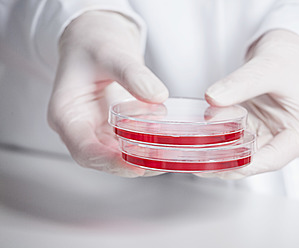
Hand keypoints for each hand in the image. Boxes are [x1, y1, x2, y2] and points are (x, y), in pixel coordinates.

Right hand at [47, 11, 168, 176]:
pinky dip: (146, 146)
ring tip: (167, 157)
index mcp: (66, 114)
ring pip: (117, 155)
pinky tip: (165, 144)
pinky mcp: (112, 125)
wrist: (96, 37)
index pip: (84, 150)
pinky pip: (128, 142)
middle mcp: (79, 127)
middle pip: (102, 158)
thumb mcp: (110, 52)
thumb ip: (131, 73)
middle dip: (131, 165)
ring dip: (141, 159)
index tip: (136, 166)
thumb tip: (157, 96)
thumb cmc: (93, 43)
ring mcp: (96, 127)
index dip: (109, 162)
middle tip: (160, 163)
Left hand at [198, 30, 298, 178]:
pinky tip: (202, 139)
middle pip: (256, 159)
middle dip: (226, 162)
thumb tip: (212, 99)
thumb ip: (240, 84)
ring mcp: (272, 134)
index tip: (217, 164)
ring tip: (194, 154)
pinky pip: (237, 138)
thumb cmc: (293, 57)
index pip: (273, 158)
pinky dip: (221, 138)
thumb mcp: (268, 67)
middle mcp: (290, 138)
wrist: (293, 48)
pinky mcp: (258, 127)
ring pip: (243, 151)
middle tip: (198, 163)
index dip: (244, 165)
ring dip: (220, 152)